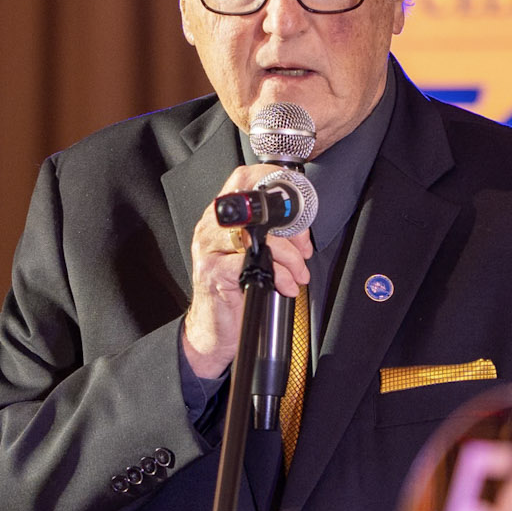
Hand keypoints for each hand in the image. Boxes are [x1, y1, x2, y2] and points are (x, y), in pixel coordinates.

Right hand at [181, 165, 312, 377]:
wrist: (214, 331)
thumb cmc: (235, 291)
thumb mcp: (252, 256)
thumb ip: (268, 235)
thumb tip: (300, 229)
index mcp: (221, 218)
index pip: (242, 179)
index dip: (271, 181)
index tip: (296, 202)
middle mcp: (211, 228)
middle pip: (255, 209)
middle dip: (289, 230)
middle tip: (303, 248)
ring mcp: (208, 249)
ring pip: (256, 237)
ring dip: (287, 257)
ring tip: (297, 273)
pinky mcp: (213, 273)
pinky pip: (249, 264)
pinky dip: (275, 275)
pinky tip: (283, 285)